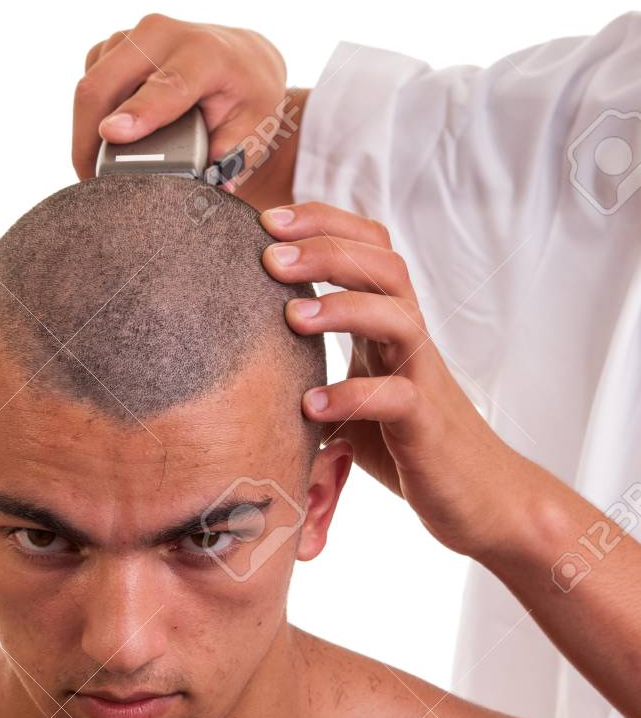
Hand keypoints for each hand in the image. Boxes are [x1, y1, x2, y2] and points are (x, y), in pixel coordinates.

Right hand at [72, 13, 302, 210]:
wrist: (241, 57)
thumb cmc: (248, 95)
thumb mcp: (256, 125)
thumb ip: (232, 154)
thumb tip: (212, 182)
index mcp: (204, 53)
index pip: (165, 85)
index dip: (137, 112)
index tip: (111, 134)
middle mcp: (162, 33)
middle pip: (104, 85)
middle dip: (88, 139)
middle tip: (93, 184)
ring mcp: (132, 35)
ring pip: (89, 88)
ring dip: (86, 133)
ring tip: (100, 169)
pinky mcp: (113, 45)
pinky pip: (89, 85)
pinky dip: (90, 118)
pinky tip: (110, 140)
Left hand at [259, 201, 540, 563]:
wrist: (479, 497)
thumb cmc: (405, 443)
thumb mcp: (350, 395)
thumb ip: (310, 372)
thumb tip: (237, 359)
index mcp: (389, 323)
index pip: (369, 247)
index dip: (323, 223)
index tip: (268, 220)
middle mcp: (410, 339)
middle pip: (383, 266)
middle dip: (326, 250)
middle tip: (272, 256)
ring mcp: (423, 378)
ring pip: (398, 317)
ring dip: (343, 308)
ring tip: (291, 318)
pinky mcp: (426, 425)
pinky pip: (396, 398)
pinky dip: (352, 396)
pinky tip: (311, 405)